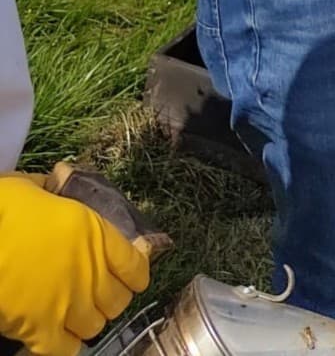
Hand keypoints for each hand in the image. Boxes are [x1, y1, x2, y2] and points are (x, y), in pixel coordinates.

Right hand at [0, 174, 149, 355]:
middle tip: (96, 296)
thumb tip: (59, 179)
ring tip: (74, 314)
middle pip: (119, 301)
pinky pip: (66, 349)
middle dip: (109, 300)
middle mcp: (90, 271)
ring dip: (87, 322)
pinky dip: (64, 345)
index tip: (129, 277)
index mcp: (96, 233)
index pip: (136, 265)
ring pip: (96, 327)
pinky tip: (54, 335)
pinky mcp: (41, 329)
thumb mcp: (37, 187)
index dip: (134, 274)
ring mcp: (68, 303)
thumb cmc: (5, 210)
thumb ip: (58, 188)